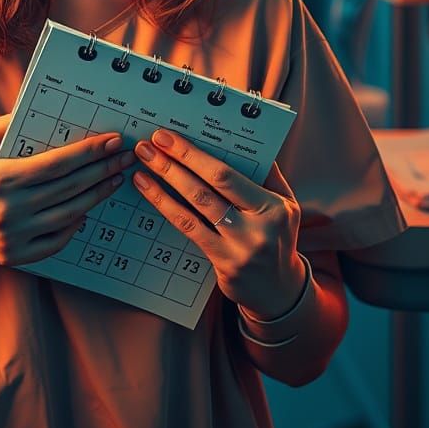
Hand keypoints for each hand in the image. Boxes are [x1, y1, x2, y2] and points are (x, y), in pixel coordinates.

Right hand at [0, 114, 136, 265]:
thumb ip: (13, 123)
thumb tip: (49, 113)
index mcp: (0, 177)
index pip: (58, 164)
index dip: (89, 152)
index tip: (112, 141)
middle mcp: (8, 209)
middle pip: (70, 189)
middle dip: (102, 170)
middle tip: (124, 157)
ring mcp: (11, 236)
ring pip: (69, 215)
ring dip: (97, 196)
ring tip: (114, 179)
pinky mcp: (12, 255)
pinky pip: (56, 241)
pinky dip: (75, 224)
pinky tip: (87, 207)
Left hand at [133, 129, 306, 319]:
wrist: (280, 289)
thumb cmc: (278, 235)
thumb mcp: (285, 204)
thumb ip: (267, 174)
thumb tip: (246, 141)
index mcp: (273, 206)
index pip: (228, 175)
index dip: (194, 155)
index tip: (168, 137)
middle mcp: (258, 227)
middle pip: (209, 187)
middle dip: (176, 162)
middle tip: (149, 144)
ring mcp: (240, 247)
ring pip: (195, 207)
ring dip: (165, 182)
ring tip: (143, 165)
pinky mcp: (223, 263)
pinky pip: (189, 229)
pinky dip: (166, 206)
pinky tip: (149, 191)